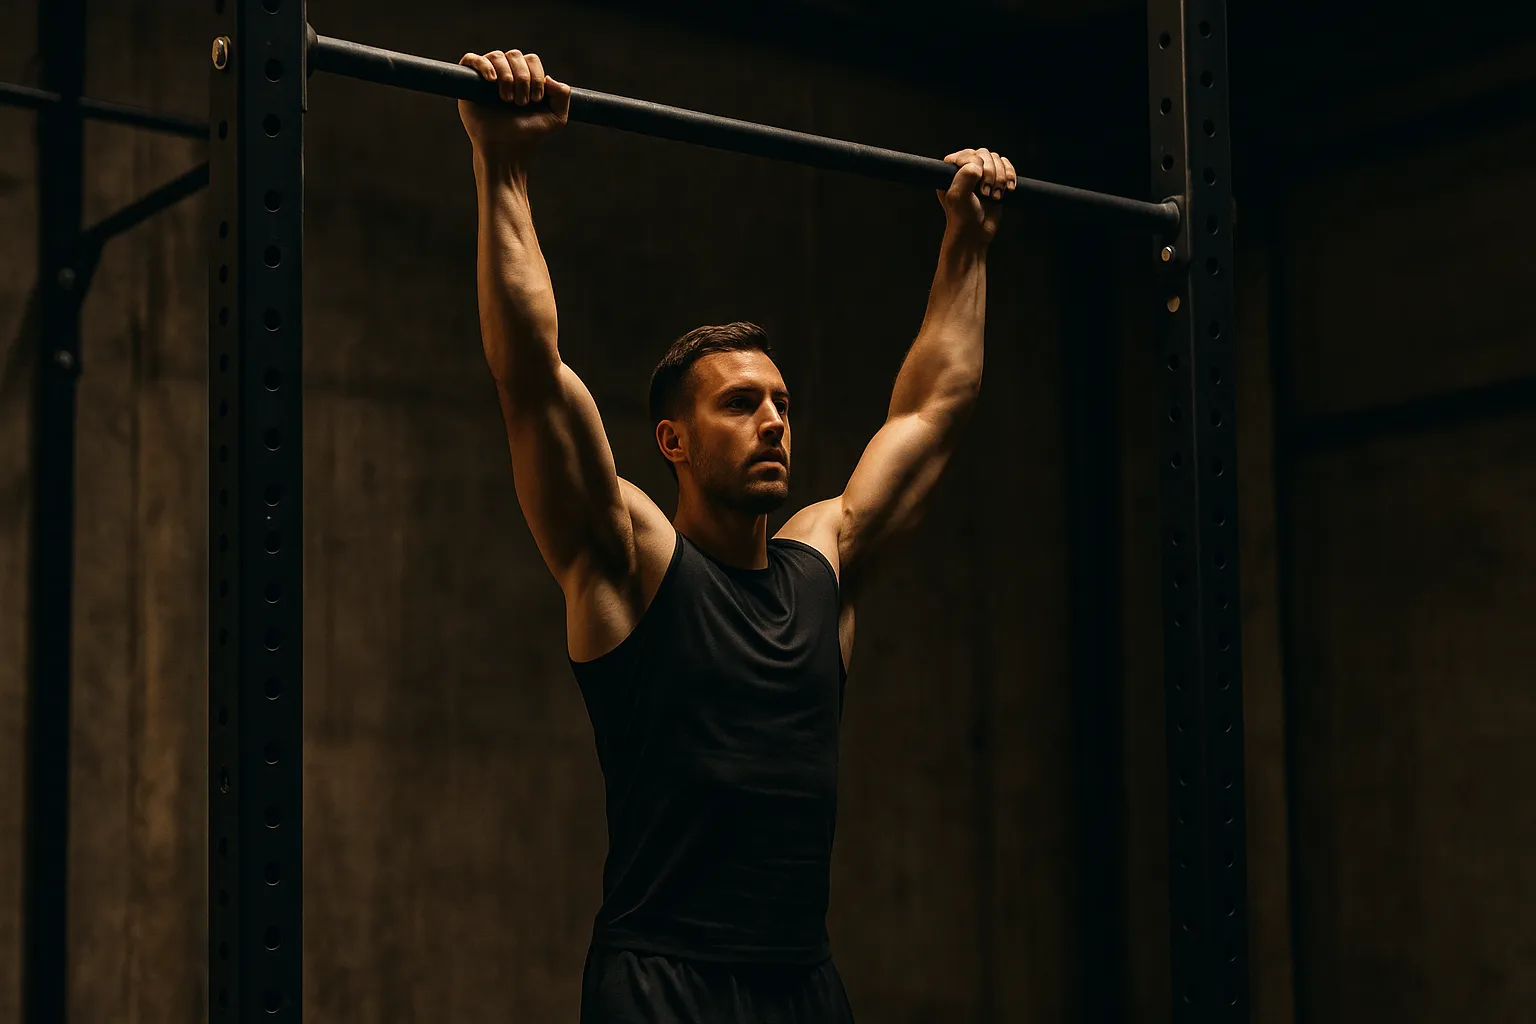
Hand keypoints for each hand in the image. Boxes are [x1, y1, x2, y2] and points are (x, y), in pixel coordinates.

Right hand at [458, 49, 571, 163]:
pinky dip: (483, 65)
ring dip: (507, 76)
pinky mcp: (469, 83)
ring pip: (496, 56)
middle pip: (515, 55)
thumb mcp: (556, 118)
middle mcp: (506, 74)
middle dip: (522, 78)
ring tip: (507, 99)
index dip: (536, 76)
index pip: (531, 59)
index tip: (536, 100)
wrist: (506, 151)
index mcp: (525, 78)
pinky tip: (492, 80)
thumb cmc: (529, 135)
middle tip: (521, 103)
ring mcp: (486, 77)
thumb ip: (562, 95)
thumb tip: (548, 77)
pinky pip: (471, 59)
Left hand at [938, 148, 1015, 243]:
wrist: (976, 233)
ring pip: (997, 159)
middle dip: (991, 174)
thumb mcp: (958, 196)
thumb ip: (965, 175)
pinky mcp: (995, 179)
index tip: (977, 187)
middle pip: (985, 154)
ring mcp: (981, 173)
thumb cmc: (963, 217)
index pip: (969, 154)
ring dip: (1001, 178)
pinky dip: (1010, 176)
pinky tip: (1008, 190)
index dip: (978, 167)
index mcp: (951, 170)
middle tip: (986, 193)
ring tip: (995, 196)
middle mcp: (965, 168)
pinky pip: (1007, 165)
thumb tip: (978, 163)